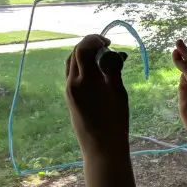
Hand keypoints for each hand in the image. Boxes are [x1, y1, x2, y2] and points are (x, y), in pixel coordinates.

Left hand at [65, 35, 129, 155]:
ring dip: (83, 55)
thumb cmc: (115, 121)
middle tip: (106, 47)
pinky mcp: (69, 97)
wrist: (101, 147)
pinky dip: (81, 66)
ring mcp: (68, 90)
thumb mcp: (118, 92)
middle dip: (89, 45)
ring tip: (100, 57)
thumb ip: (113, 70)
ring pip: (71, 63)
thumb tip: (114, 54)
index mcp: (85, 80)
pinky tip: (94, 71)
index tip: (109, 42)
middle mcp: (72, 83)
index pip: (83, 48)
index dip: (95, 40)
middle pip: (75, 53)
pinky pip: (71, 74)